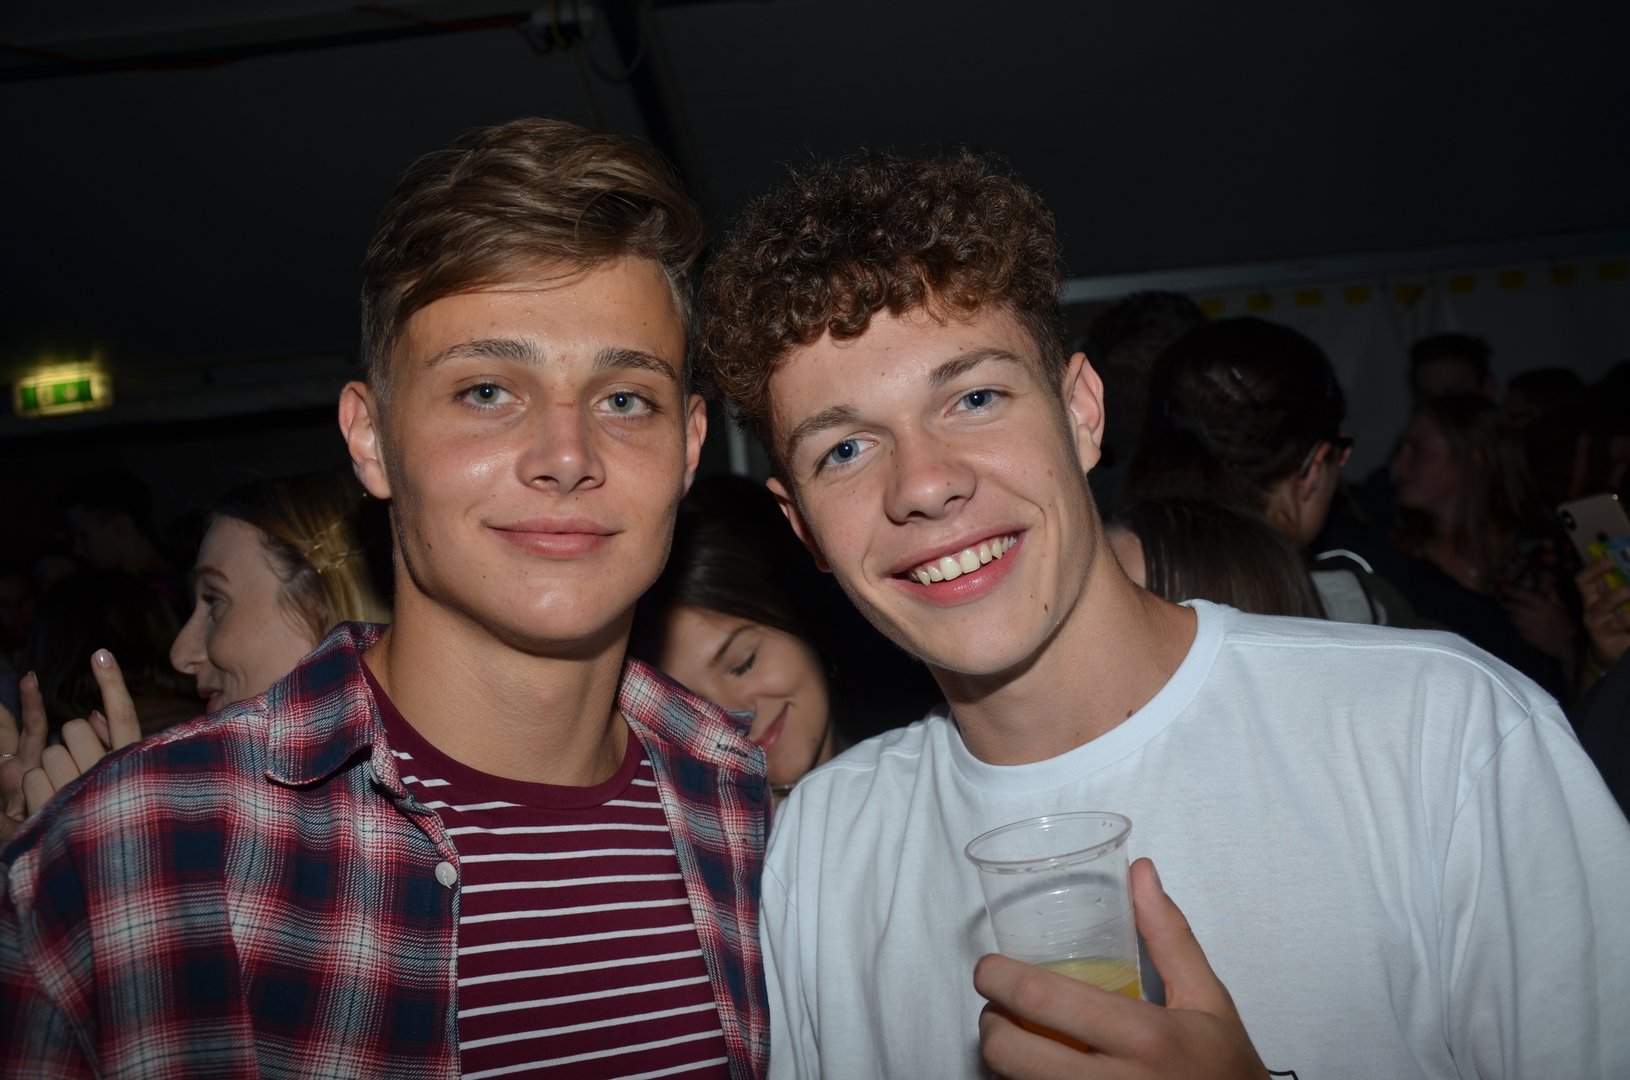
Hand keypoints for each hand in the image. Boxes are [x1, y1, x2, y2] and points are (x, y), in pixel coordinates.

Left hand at [1, 651, 142, 839]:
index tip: (99, 652)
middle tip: (76, 775)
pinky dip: (34, 793)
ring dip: (48, 773)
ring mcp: (85, 792)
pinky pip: (31, 779)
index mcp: (135, 764)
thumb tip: (93, 713)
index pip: (124, 717)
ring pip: (49, 753)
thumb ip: (108, 744)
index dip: (111, 684)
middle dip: (67, 745)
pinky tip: (50, 813)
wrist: (109, 878)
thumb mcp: (117, 781)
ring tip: (65, 800)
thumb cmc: (114, 823)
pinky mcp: (57, 810)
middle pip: (74, 730)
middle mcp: (115, 775)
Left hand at [974, 858, 1266, 1079]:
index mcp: (1144, 1036)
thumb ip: (1169, 934)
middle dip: (989, 1023)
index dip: (996, 978)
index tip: (991, 967)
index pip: (1039, 999)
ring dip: (1004, 1058)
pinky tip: (1044, 1070)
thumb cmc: (1223, 1066)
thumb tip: (1140, 871)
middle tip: (1000, 1008)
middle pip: (1008, 1053)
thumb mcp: (1207, 999)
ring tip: (1023, 1039)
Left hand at [1501, 586, 1579, 662]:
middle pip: (1517, 608)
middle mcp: (1538, 617)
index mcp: (1546, 607)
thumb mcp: (1560, 605)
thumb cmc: (1564, 622)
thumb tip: (1547, 575)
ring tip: (1512, 612)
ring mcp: (1534, 628)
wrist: (1568, 644)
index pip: (1526, 596)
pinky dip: (1516, 625)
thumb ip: (1551, 591)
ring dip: (1512, 614)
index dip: (1514, 591)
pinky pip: (1518, 629)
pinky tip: (1517, 623)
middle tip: (1508, 602)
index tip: (1505, 587)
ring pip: (1515, 619)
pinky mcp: (1531, 638)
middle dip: (1510, 604)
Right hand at [1576, 560, 1629, 671]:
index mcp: (1590, 601)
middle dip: (1623, 594)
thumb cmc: (1610, 622)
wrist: (1607, 654)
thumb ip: (1612, 588)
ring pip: (1620, 622)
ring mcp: (1603, 631)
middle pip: (1604, 602)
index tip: (1610, 562)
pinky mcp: (1614, 646)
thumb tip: (1622, 566)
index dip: (1594, 570)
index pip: (1583, 582)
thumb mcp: (1608, 605)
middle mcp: (1593, 615)